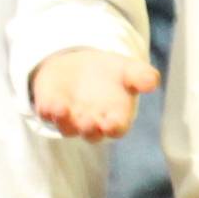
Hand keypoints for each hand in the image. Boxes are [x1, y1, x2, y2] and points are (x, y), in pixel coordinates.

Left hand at [31, 47, 161, 140]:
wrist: (81, 64)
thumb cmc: (111, 73)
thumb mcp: (128, 70)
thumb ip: (141, 76)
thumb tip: (152, 81)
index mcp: (115, 118)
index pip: (116, 129)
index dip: (114, 128)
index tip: (112, 124)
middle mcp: (92, 123)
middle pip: (91, 133)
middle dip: (89, 128)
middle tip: (88, 121)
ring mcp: (70, 117)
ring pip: (66, 126)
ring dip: (65, 121)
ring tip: (63, 110)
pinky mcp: (49, 107)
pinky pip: (47, 113)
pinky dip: (48, 111)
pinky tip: (50, 103)